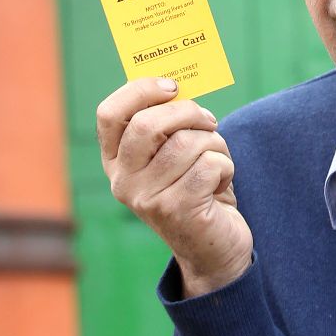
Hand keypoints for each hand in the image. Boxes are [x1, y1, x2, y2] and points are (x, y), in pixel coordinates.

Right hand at [95, 78, 253, 297]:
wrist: (215, 250)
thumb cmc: (198, 189)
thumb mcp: (175, 155)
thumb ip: (169, 125)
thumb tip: (181, 85)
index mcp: (116, 162)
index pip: (109, 114)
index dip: (140, 90)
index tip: (173, 86)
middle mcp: (123, 182)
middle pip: (147, 124)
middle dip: (188, 112)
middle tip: (208, 121)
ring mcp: (147, 199)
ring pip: (186, 142)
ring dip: (214, 143)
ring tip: (217, 160)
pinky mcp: (176, 211)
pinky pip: (209, 164)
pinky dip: (226, 166)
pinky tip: (221, 184)